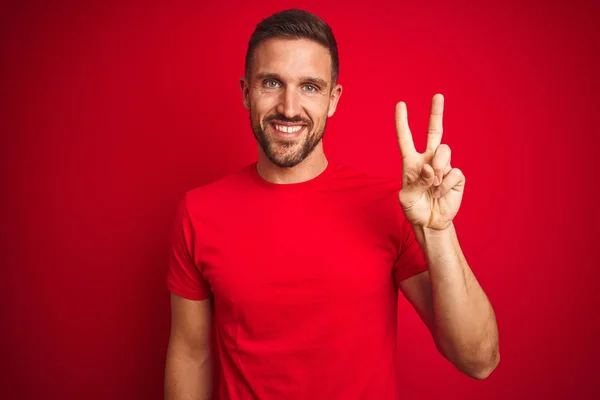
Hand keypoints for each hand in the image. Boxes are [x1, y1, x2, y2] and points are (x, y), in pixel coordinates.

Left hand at [395, 94, 464, 230]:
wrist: (430, 222)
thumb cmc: (414, 209)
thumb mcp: (407, 198)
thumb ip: (417, 181)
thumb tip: (430, 168)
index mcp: (411, 162)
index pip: (406, 138)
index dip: (402, 122)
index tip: (400, 104)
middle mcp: (428, 160)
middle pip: (434, 132)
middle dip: (436, 113)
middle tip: (437, 96)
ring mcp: (443, 167)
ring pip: (444, 152)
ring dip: (439, 167)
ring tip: (433, 186)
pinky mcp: (456, 177)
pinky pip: (453, 172)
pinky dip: (445, 185)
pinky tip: (440, 193)